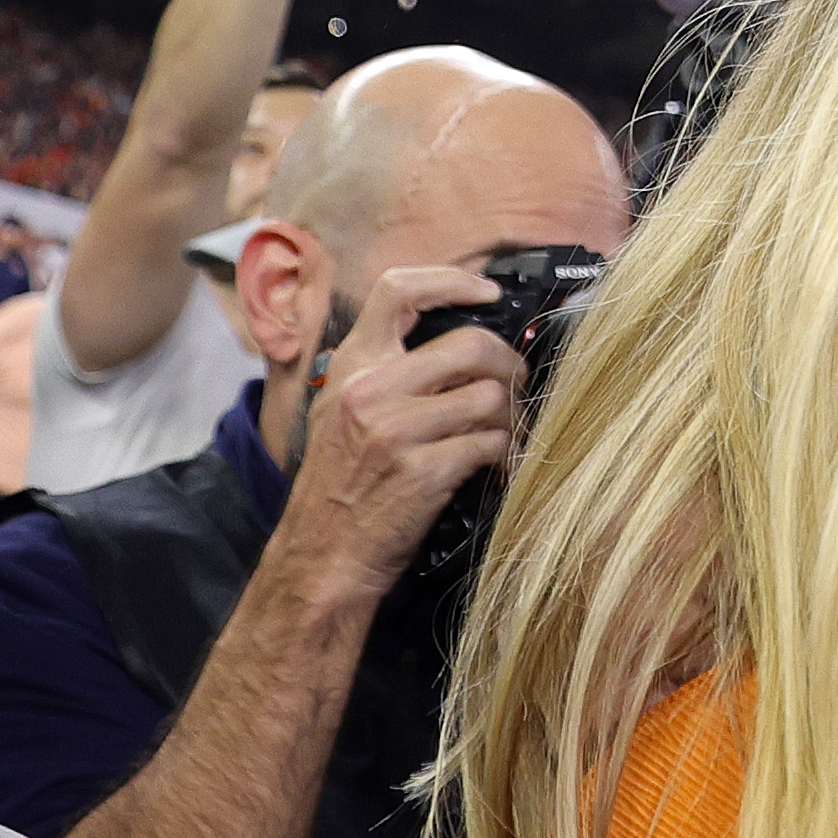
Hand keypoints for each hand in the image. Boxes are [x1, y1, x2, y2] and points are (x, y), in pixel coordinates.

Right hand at [270, 267, 520, 603]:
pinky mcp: (423, 470)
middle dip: (509, 363)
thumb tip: (459, 345)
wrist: (321, 556)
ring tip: (507, 433)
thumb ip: (388, 375)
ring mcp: (396, 430)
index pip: (397, 291)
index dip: (452, 281)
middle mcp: (370, 390)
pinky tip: (499, 465)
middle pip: (471, 343)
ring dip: (512, 415)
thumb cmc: (340, 487)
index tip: (487, 292)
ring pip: (491, 395)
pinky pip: (491, 443)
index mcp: (351, 367)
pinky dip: (506, 453)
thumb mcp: (342, 414)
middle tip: (517, 384)